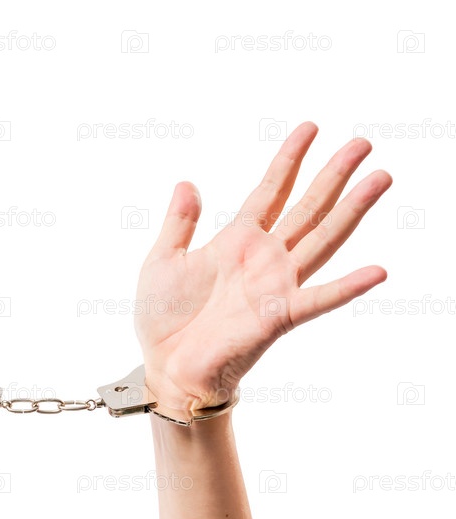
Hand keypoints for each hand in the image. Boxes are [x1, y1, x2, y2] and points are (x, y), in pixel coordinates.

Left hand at [134, 122, 391, 411]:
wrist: (166, 365)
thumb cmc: (164, 318)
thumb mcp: (163, 259)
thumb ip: (180, 222)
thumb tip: (187, 182)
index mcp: (237, 241)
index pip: (270, 191)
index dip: (289, 160)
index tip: (310, 127)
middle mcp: (264, 258)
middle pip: (308, 208)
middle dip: (334, 175)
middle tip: (363, 143)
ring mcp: (276, 285)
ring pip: (322, 240)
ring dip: (352, 211)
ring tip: (380, 179)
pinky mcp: (279, 316)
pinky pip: (319, 300)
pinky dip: (347, 287)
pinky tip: (377, 271)